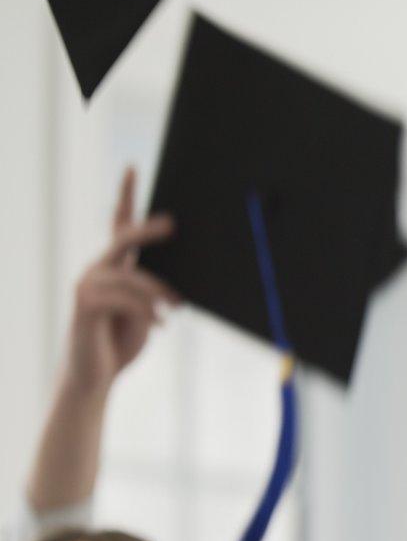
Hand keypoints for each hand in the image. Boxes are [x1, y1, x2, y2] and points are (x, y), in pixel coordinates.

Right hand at [62, 168, 177, 396]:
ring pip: (132, 276)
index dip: (125, 195)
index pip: (119, 224)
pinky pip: (125, 299)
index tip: (133, 167)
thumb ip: (157, 288)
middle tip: (173, 225)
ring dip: (160, 292)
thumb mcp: (149, 308)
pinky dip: (148, 311)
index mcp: (113, 265)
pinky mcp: (85, 305)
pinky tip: (159, 325)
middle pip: (124, 239)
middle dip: (148, 231)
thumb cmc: (125, 338)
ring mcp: (87, 285)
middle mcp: (97, 269)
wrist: (97, 373)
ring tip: (175, 309)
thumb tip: (187, 277)